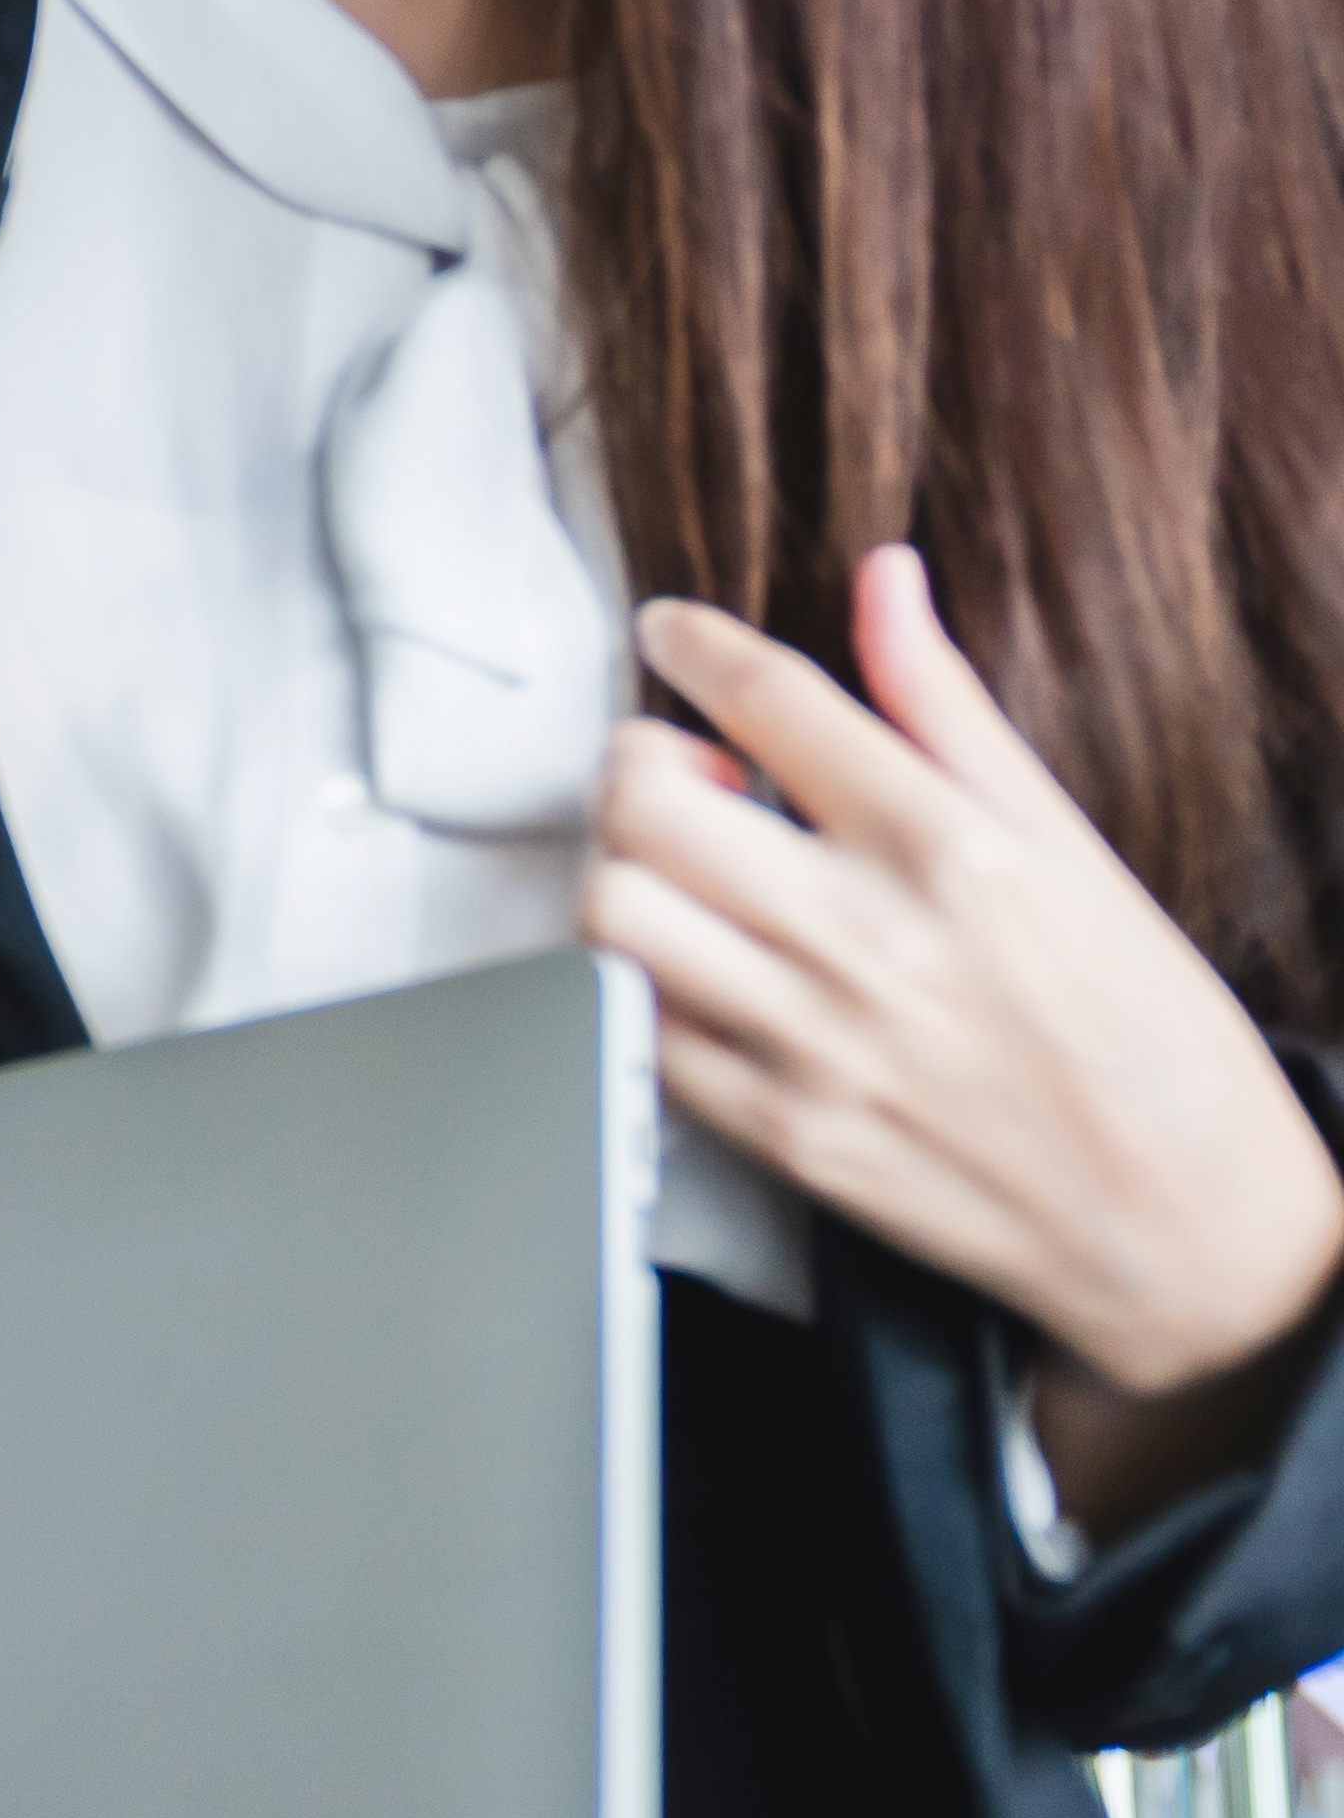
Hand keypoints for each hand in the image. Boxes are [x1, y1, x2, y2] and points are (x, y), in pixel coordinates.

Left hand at [599, 549, 1343, 1518]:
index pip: (769, 699)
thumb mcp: (1077, 853)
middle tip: (690, 778)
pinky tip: (710, 974)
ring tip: (692, 878)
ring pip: (617, 908)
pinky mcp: (789, 1136)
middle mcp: (874, 941)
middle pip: (647, 799)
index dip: (693, 642)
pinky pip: (641, 1031)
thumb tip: (886, 580)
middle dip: (642, 762)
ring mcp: (820, 1045)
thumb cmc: (1157, 1042)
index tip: (671, 632)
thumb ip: (953, 712)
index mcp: (954, 851)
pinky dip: (647, 988)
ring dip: (629, 871)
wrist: (1201, 1238)